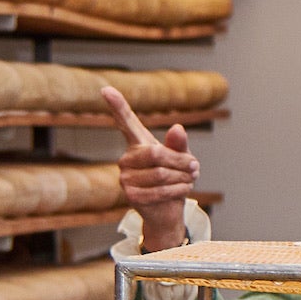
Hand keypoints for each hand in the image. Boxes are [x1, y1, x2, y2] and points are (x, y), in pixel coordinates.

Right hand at [104, 86, 197, 252]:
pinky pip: (160, 190)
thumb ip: (179, 144)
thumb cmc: (175, 179)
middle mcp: (127, 159)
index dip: (117, 106)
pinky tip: (185, 189)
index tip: (105, 89)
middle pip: (155, 153)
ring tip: (190, 179)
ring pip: (160, 173)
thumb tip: (177, 128)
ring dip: (183, 177)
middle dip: (180, 161)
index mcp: (138, 144)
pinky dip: (179, 190)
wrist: (169, 210)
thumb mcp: (182, 158)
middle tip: (195, 166)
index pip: (126, 122)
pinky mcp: (131, 195)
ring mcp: (125, 177)